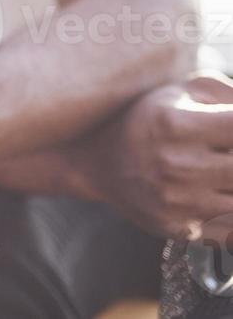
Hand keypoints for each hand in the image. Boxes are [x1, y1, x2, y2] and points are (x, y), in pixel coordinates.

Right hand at [90, 71, 232, 244]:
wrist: (100, 161)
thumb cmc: (150, 118)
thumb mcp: (180, 91)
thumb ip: (228, 95)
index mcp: (177, 124)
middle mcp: (177, 165)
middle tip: (227, 153)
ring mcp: (179, 201)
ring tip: (222, 169)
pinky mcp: (180, 229)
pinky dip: (232, 212)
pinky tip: (221, 191)